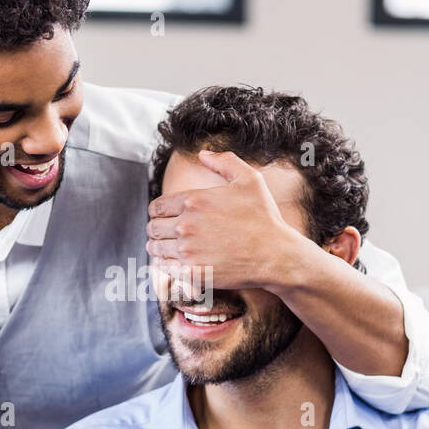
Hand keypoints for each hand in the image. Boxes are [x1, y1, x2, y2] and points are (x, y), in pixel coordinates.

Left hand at [146, 149, 301, 290]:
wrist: (276, 255)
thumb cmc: (264, 218)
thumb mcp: (250, 180)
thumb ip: (224, 162)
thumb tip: (203, 154)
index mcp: (193, 201)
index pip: (156, 207)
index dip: (158, 211)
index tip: (163, 216)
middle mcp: (185, 226)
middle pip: (153, 228)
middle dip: (157, 229)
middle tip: (164, 233)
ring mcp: (188, 251)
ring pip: (155, 249)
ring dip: (159, 247)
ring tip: (168, 248)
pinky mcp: (192, 274)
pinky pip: (165, 269)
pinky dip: (166, 265)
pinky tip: (176, 263)